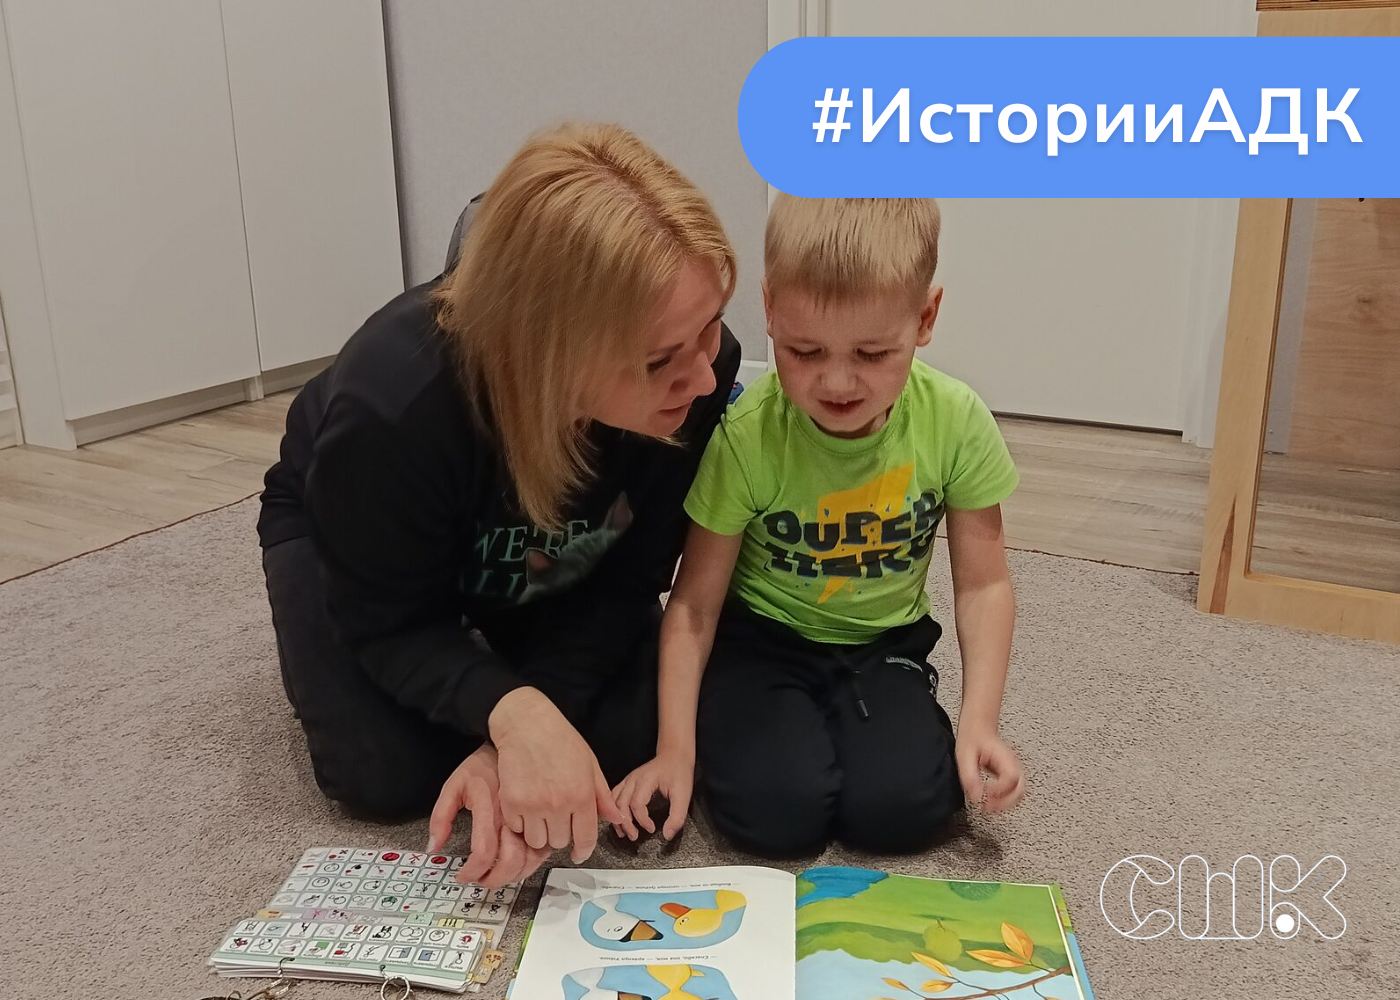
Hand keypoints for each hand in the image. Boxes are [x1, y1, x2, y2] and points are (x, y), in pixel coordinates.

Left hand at [426, 744, 550, 887]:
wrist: (517, 740)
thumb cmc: (484, 765)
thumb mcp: (455, 785)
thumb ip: (440, 817)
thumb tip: (433, 847)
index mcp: (490, 808)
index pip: (484, 852)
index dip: (472, 871)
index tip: (463, 876)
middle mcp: (514, 816)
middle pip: (511, 862)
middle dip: (495, 880)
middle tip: (483, 881)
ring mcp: (533, 818)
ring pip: (531, 859)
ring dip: (514, 875)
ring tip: (498, 874)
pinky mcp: (544, 817)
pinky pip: (544, 848)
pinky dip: (532, 863)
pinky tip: (519, 862)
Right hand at [489, 688, 624, 863]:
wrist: (527, 724)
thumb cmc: (560, 740)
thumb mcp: (590, 765)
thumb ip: (602, 796)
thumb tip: (617, 818)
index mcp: (581, 795)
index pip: (585, 838)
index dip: (583, 850)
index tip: (579, 854)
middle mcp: (558, 804)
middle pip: (558, 843)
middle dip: (560, 834)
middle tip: (557, 818)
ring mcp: (532, 805)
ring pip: (536, 841)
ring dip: (539, 832)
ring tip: (540, 814)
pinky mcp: (511, 802)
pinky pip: (516, 828)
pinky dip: (519, 822)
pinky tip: (524, 806)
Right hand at [610, 753, 694, 841]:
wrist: (675, 755)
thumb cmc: (679, 772)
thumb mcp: (683, 795)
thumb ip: (677, 816)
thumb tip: (667, 834)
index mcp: (646, 780)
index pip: (636, 804)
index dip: (642, 820)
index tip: (651, 829)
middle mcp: (633, 779)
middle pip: (621, 803)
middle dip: (625, 823)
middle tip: (634, 836)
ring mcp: (628, 780)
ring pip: (614, 800)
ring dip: (617, 818)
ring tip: (623, 832)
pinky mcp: (627, 782)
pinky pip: (614, 796)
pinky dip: (614, 810)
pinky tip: (620, 820)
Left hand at [955, 728, 1024, 812]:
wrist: (978, 726)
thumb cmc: (973, 737)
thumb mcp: (965, 756)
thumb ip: (970, 777)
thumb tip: (976, 797)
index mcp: (1005, 758)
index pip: (1011, 780)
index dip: (999, 791)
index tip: (985, 794)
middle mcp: (1013, 764)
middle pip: (1020, 790)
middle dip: (1006, 803)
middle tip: (989, 807)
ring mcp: (1013, 768)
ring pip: (1019, 792)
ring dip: (1006, 803)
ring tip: (990, 806)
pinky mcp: (1009, 772)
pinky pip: (1013, 789)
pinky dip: (1005, 798)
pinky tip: (993, 799)